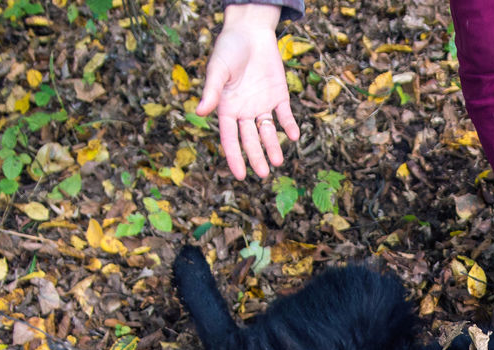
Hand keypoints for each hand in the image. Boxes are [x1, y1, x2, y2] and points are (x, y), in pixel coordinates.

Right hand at [197, 4, 300, 179]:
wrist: (250, 31)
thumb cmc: (228, 49)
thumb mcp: (218, 69)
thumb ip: (212, 91)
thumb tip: (200, 112)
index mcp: (227, 108)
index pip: (230, 138)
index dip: (235, 157)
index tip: (240, 175)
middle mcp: (245, 111)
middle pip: (250, 139)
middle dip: (257, 156)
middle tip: (264, 174)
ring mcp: (262, 105)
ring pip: (268, 131)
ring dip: (273, 146)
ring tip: (279, 162)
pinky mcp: (279, 96)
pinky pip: (284, 114)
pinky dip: (289, 125)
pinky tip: (293, 136)